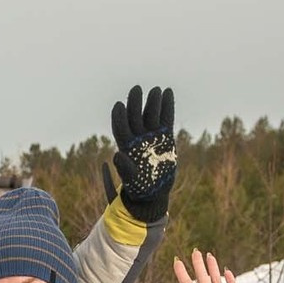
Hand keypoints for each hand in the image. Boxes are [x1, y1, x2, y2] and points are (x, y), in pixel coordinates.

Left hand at [108, 85, 177, 222]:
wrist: (155, 192)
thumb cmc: (140, 189)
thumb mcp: (132, 181)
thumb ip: (125, 169)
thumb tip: (115, 156)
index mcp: (126, 147)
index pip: (121, 128)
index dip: (119, 117)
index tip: (119, 105)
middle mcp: (138, 138)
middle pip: (135, 117)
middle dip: (135, 103)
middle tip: (136, 89)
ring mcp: (151, 136)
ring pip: (150, 115)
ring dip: (152, 102)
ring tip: (156, 89)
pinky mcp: (165, 136)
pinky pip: (166, 117)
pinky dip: (167, 105)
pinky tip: (168, 92)